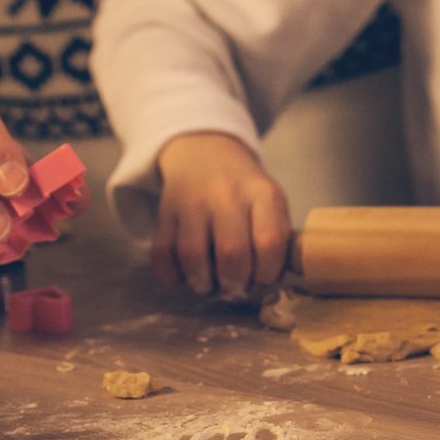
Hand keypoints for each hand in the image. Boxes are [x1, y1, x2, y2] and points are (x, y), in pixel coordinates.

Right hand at [152, 132, 290, 296]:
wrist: (205, 152)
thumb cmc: (245, 190)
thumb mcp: (271, 202)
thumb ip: (277, 238)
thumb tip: (273, 283)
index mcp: (262, 193)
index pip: (270, 241)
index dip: (268, 272)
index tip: (263, 279)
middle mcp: (227, 193)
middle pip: (232, 252)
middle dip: (235, 283)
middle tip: (235, 287)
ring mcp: (192, 200)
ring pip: (193, 254)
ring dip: (202, 282)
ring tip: (210, 283)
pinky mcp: (165, 210)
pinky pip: (162, 253)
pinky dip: (172, 275)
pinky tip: (184, 276)